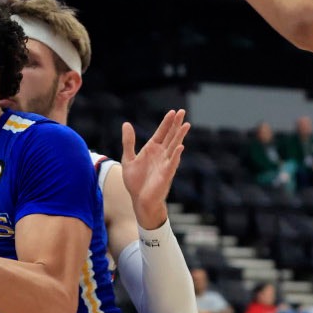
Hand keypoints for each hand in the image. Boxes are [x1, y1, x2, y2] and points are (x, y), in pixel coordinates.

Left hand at [121, 108, 189, 229]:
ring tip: (186, 124)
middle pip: (170, 136)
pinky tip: (180, 146)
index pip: (161, 132)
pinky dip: (176, 154)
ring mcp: (165, 163)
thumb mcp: (129, 159)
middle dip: (176, 124)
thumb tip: (126, 124)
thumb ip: (129, 142)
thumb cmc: (135, 182)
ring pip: (174, 146)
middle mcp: (161, 154)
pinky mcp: (166, 174)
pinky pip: (172, 163)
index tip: (172, 111)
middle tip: (182, 111)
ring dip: (179, 136)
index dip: (166, 122)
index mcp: (152, 149)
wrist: (139, 200)